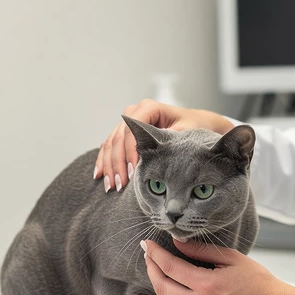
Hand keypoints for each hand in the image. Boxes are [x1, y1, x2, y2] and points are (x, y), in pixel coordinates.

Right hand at [95, 99, 233, 192]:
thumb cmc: (192, 126)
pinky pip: (109, 146)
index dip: (130, 152)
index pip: (131, 131)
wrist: (194, 123)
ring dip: (109, 166)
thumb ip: (172, 140)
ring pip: (110, 143)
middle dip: (117, 163)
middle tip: (120, 184)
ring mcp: (127, 121)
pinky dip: (105, 161)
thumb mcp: (187, 132)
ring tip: (111, 186)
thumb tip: (158, 153)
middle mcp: (134, 112)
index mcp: (149, 108)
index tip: (133, 172)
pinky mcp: (124, 132)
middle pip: (118, 138)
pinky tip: (100, 175)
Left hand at [140, 239, 294, 294]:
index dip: (155, 254)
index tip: (147, 245)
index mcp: (207, 284)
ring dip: (161, 289)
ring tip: (165, 275)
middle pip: (161, 287)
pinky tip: (178, 294)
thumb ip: (201, 251)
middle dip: (151, 269)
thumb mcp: (231, 258)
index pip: (170, 267)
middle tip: (149, 257)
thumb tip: (177, 242)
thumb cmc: (257, 281)